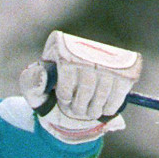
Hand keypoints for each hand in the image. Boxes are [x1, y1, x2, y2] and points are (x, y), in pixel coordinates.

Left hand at [20, 31, 141, 143]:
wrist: (70, 100)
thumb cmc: (50, 94)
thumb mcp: (35, 91)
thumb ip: (31, 84)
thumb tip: (42, 74)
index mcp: (61, 44)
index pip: (69, 69)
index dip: (66, 93)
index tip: (63, 101)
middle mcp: (85, 45)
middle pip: (88, 81)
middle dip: (81, 105)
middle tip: (77, 112)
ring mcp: (108, 56)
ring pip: (104, 88)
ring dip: (95, 108)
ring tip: (88, 113)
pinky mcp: (126, 68)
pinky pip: (121, 89)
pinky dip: (111, 105)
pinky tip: (104, 110)